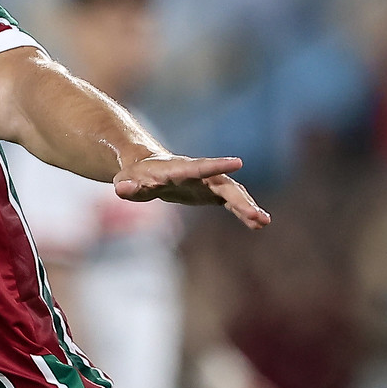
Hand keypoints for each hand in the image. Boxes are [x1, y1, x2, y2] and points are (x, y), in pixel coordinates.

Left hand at [115, 154, 269, 229]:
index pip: (198, 167)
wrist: (146, 168)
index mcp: (177, 169)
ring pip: (232, 193)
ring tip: (263, 222)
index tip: (238, 163)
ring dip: (247, 206)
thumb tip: (123, 188)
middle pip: (223, 184)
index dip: (216, 166)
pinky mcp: (212, 192)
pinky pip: (231, 202)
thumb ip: (127, 186)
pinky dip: (243, 212)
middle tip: (256, 214)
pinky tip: (258, 224)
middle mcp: (198, 173)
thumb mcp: (126, 181)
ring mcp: (208, 182)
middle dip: (240, 199)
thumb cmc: (134, 175)